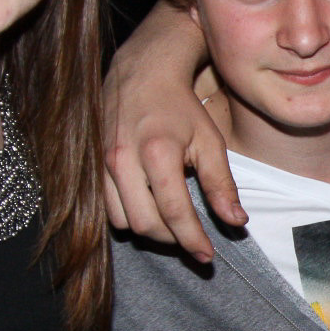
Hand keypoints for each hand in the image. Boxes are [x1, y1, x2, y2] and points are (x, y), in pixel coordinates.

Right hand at [100, 6, 242, 262]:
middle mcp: (123, 159)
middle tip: (193, 240)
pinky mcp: (93, 166)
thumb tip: (236, 223)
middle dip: (172, 239)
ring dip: (150, 230)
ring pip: (123, 221)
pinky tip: (150, 209)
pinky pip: (107, 208)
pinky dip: (130, 217)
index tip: (208, 256)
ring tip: (174, 224)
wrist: (141, 74)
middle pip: (145, 223)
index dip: (192, 240)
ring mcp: (103, 163)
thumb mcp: (210, 140)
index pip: (174, 212)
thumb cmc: (181, 108)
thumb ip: (221, 184)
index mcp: (157, 151)